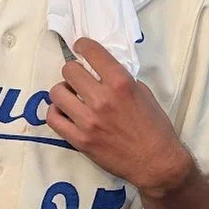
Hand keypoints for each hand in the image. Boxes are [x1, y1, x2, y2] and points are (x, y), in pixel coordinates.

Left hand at [48, 38, 191, 198]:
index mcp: (120, 83)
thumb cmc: (155, 128)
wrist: (156, 162)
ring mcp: (88, 121)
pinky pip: (53, 119)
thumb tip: (102, 71)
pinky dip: (56, 112)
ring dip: (63, 92)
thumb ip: (121, 80)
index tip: (80, 47)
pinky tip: (65, 112)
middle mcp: (102, 99)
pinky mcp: (79, 140)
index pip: (91, 52)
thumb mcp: (144, 94)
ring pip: (56, 93)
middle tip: (79, 80)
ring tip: (71, 97)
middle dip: (73, 72)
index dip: (82, 45)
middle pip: (69, 71)